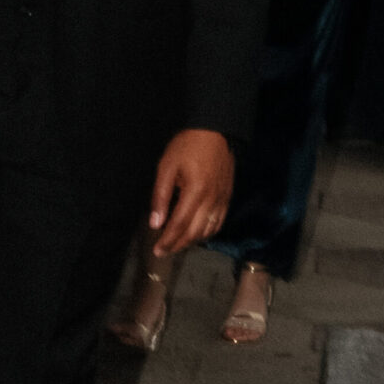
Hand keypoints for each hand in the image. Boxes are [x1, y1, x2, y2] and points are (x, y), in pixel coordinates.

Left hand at [148, 127, 234, 254]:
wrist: (215, 131)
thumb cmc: (187, 146)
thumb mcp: (166, 167)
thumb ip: (160, 197)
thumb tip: (155, 223)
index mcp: (196, 192)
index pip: (180, 224)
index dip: (168, 240)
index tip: (157, 250)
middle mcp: (212, 200)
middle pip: (196, 233)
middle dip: (179, 245)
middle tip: (164, 251)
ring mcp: (223, 200)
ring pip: (209, 231)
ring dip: (192, 242)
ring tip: (177, 245)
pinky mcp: (228, 198)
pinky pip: (219, 223)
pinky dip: (207, 233)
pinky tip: (197, 234)